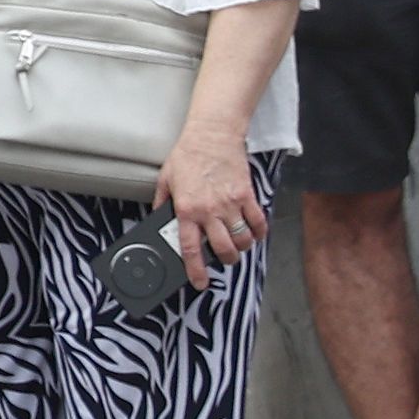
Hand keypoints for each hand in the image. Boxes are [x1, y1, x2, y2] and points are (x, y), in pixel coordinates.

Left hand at [156, 122, 263, 289]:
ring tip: (238, 246)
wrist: (212, 136)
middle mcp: (209, 211)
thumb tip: (159, 220)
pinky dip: (258, 233)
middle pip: (223, 249)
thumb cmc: (187, 156)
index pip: (190, 248)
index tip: (199, 282)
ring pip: (242, 240)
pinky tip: (254, 234)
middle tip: (224, 259)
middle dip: (226, 260)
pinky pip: (258, 222)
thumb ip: (162, 204)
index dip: (195, 270)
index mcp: (186, 210)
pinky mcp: (247, 195)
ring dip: (242, 249)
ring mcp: (231, 204)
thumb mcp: (165, 181)